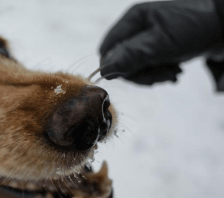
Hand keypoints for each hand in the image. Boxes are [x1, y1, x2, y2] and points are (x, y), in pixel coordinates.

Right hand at [99, 0, 223, 84]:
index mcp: (132, 21)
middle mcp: (136, 28)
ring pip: (135, 67)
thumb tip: (103, 70)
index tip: (138, 76)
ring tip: (173, 73)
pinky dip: (160, 72)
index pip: (107, 51)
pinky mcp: (157, 47)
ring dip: (153, 75)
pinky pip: (148, 66)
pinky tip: (175, 71)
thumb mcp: (161, 44)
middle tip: (164, 75)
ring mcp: (146, 38)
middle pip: (121, 62)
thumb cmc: (194, 28)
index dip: (117, 68)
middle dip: (141, 73)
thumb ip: (131, 56)